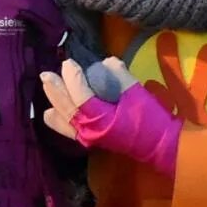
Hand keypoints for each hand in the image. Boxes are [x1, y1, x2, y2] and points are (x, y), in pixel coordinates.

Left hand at [52, 59, 182, 174]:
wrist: (160, 144)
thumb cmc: (150, 118)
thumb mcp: (137, 93)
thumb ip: (120, 76)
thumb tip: (106, 61)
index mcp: (103, 119)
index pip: (81, 97)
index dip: (73, 79)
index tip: (69, 63)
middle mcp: (91, 131)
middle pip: (67, 108)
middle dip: (55, 91)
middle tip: (46, 75)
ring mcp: (89, 137)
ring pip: (65, 120)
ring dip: (55, 103)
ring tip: (46, 88)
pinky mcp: (91, 140)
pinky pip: (69, 130)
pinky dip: (59, 121)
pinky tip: (51, 113)